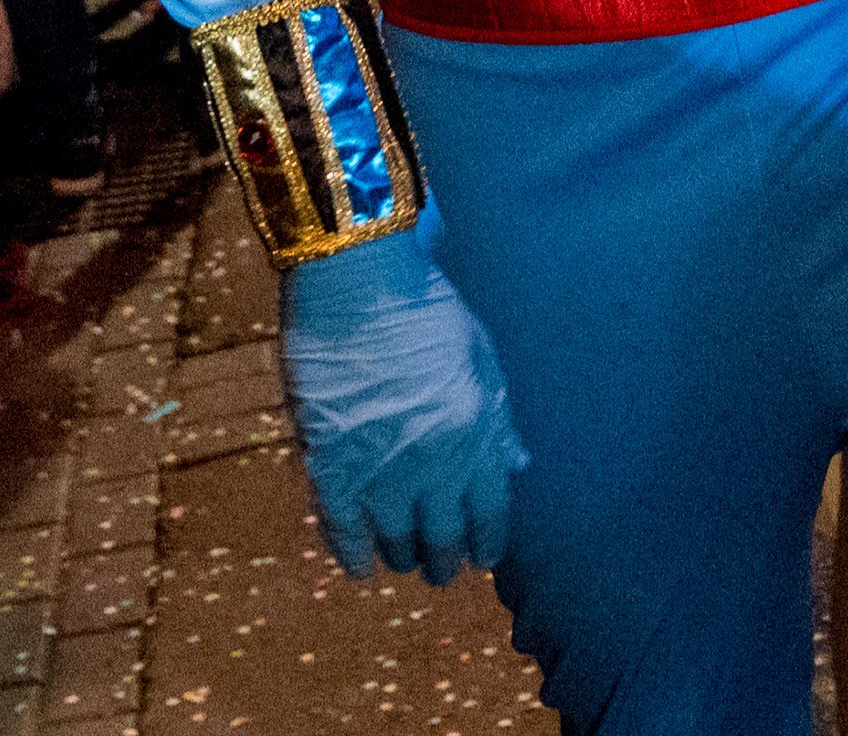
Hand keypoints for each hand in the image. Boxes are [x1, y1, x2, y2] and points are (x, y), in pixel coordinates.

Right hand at [279, 222, 523, 582]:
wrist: (355, 278)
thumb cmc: (424, 307)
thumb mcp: (481, 355)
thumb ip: (499, 417)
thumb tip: (519, 464)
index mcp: (474, 435)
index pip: (491, 513)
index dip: (488, 542)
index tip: (483, 556)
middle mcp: (431, 463)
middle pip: (444, 536)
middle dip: (446, 560)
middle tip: (442, 569)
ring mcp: (377, 467)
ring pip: (395, 539)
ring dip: (402, 555)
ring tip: (404, 559)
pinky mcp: (328, 462)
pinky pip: (341, 528)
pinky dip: (351, 553)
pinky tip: (360, 566)